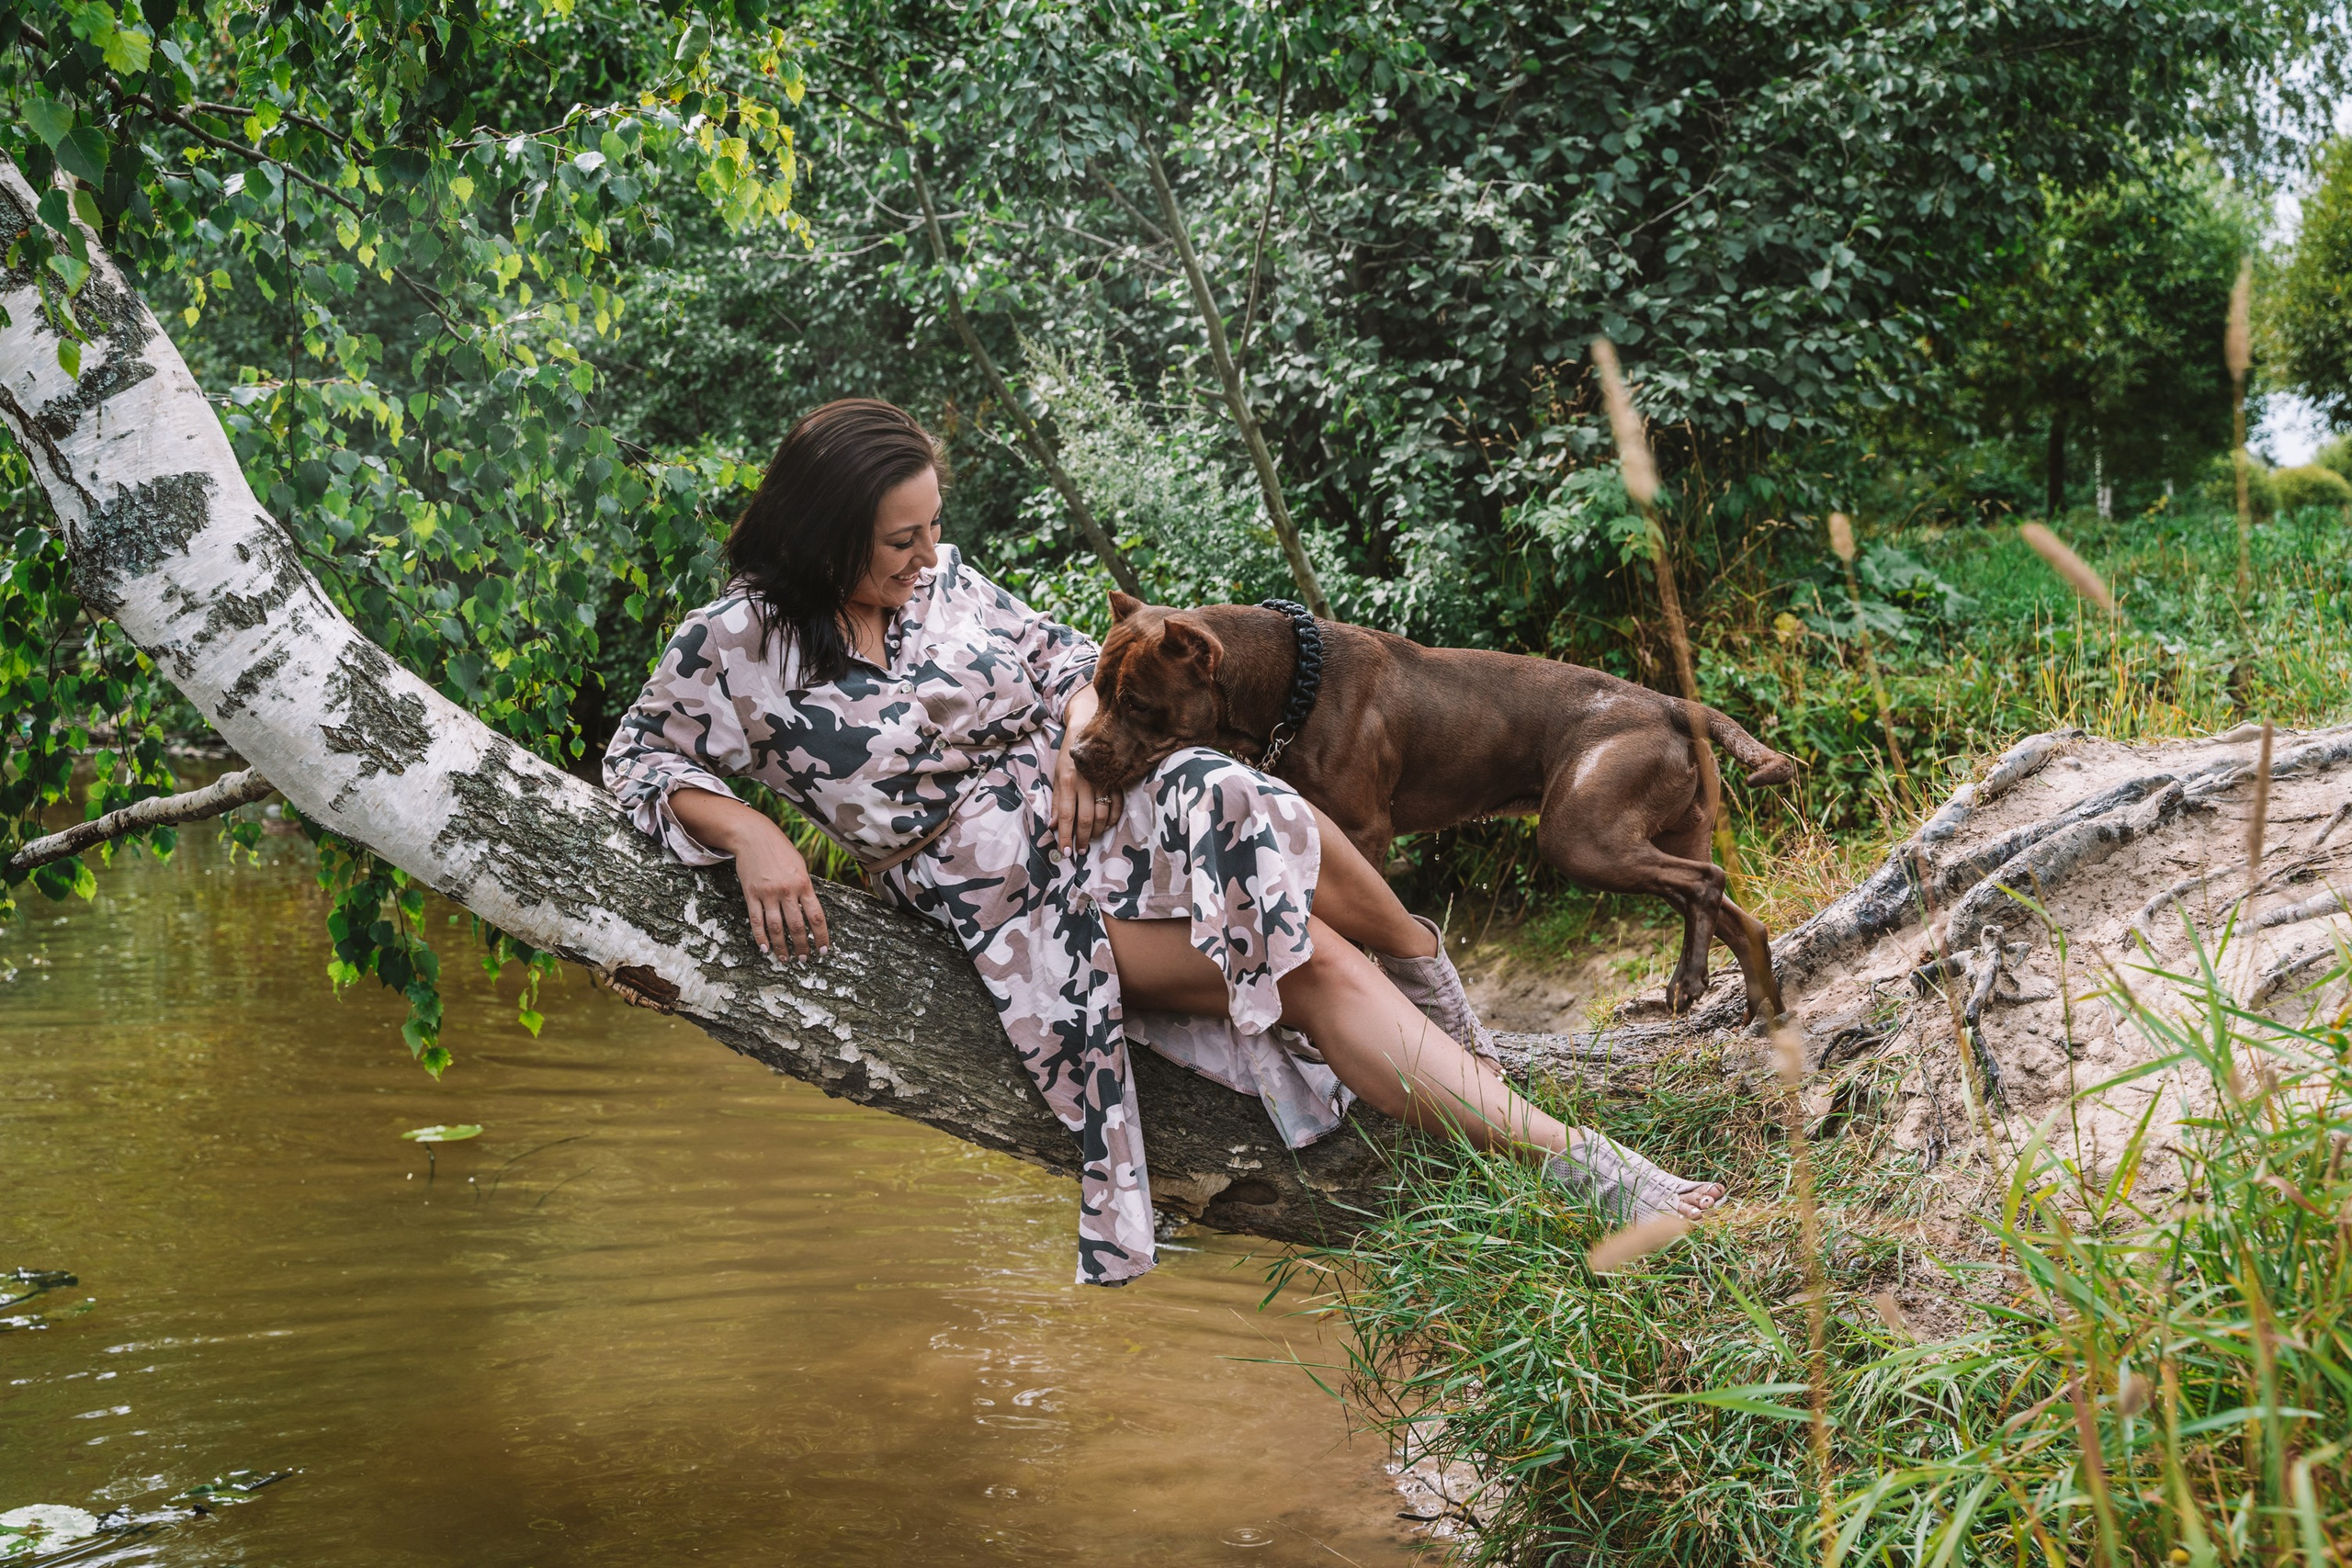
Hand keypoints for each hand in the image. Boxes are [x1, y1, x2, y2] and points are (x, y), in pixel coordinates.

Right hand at [734, 823, 829, 959]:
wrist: (754, 836)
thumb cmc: (781, 850)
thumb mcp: (800, 866)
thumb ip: (805, 888)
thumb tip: (810, 911)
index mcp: (804, 883)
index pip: (816, 916)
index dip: (821, 936)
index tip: (823, 950)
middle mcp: (787, 890)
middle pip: (796, 926)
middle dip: (801, 946)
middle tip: (804, 960)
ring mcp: (768, 893)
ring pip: (776, 927)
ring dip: (781, 947)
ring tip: (785, 960)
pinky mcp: (751, 894)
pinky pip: (756, 920)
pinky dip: (760, 937)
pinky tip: (765, 949)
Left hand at [1052, 685, 1118, 856]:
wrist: (1089, 725)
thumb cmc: (1070, 753)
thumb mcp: (1057, 774)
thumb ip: (1056, 801)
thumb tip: (1051, 825)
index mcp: (1068, 781)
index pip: (1065, 816)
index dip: (1065, 837)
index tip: (1065, 853)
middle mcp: (1086, 782)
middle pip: (1086, 819)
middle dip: (1083, 838)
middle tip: (1080, 851)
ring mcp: (1104, 780)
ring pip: (1103, 815)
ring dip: (1097, 832)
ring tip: (1091, 840)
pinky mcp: (1117, 778)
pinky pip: (1118, 805)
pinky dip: (1112, 819)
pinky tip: (1106, 826)